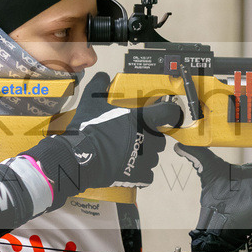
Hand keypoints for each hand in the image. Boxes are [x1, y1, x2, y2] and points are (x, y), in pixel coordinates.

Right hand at [27, 72, 180, 201]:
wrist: (82, 157)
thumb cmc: (90, 129)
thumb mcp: (92, 102)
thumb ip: (100, 87)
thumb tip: (102, 75)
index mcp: (144, 120)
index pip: (170, 113)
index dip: (169, 112)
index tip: (165, 114)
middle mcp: (150, 139)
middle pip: (160, 138)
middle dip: (150, 138)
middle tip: (134, 137)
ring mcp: (147, 159)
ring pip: (153, 157)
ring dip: (145, 156)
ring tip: (128, 155)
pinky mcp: (140, 175)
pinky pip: (148, 175)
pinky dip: (140, 174)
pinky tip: (129, 170)